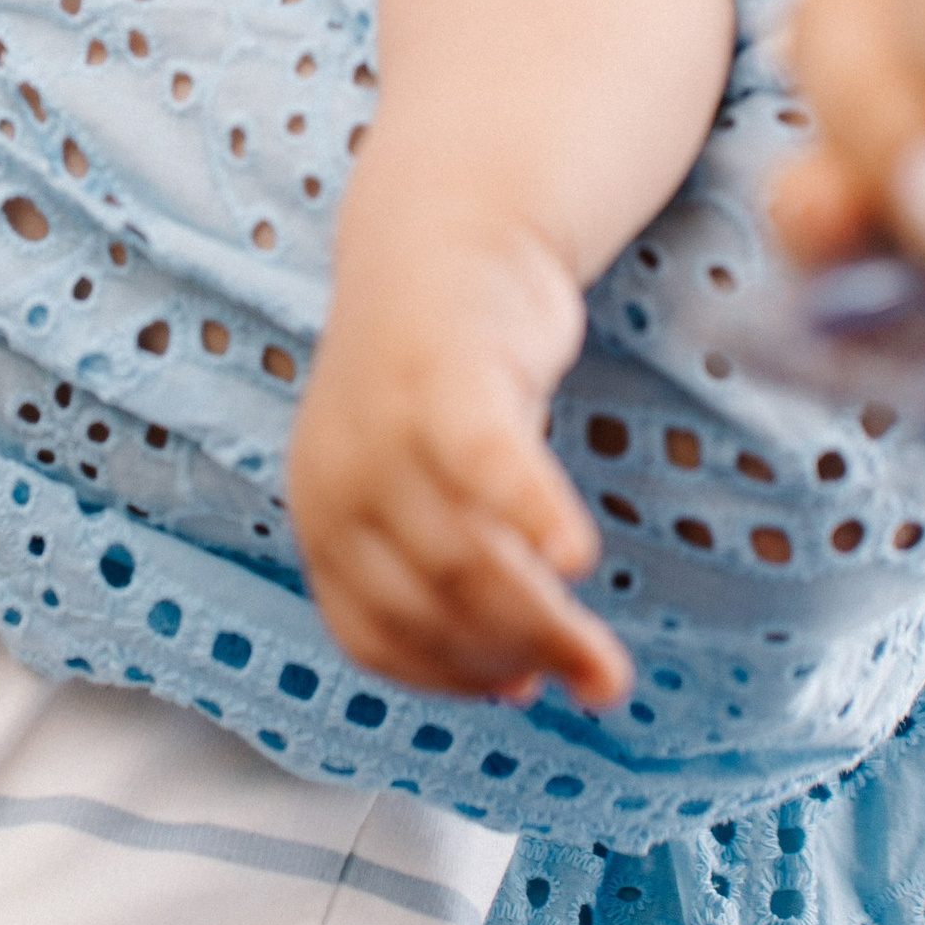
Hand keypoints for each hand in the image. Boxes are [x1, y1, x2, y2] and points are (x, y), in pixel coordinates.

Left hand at [288, 137, 629, 712]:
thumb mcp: (414, 475)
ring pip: (464, 558)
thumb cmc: (444, 376)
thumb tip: (509, 675)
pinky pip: (487, 468)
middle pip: (429, 607)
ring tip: (604, 666)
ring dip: (541, 625)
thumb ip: (442, 559)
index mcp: (321, 511)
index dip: (448, 678)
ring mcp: (388, 427)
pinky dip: (530, 516)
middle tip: (591, 684)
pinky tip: (577, 555)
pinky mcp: (448, 377)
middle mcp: (340, 476)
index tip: (515, 693)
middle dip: (512, 661)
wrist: (445, 231)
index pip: (374, 634)